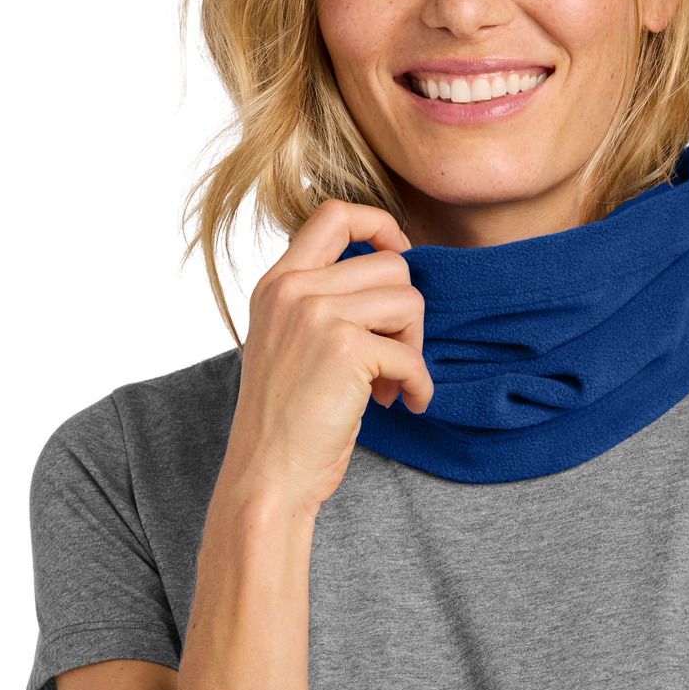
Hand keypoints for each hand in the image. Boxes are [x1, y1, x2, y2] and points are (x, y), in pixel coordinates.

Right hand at [226, 200, 433, 512]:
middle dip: (407, 316)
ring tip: (393, 383)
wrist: (268, 475)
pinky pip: (412, 355)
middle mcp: (294, 290)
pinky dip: (420, 384)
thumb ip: (324, 303)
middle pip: (391, 265)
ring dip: (414, 348)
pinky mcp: (347, 349)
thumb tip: (396, 279)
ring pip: (409, 301)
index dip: (380, 224)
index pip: (334, 213)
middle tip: (395, 358)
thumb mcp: (289, 343)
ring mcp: (318, 315)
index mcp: (277, 283)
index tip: (400, 253)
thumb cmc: (286, 420)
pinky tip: (406, 403)